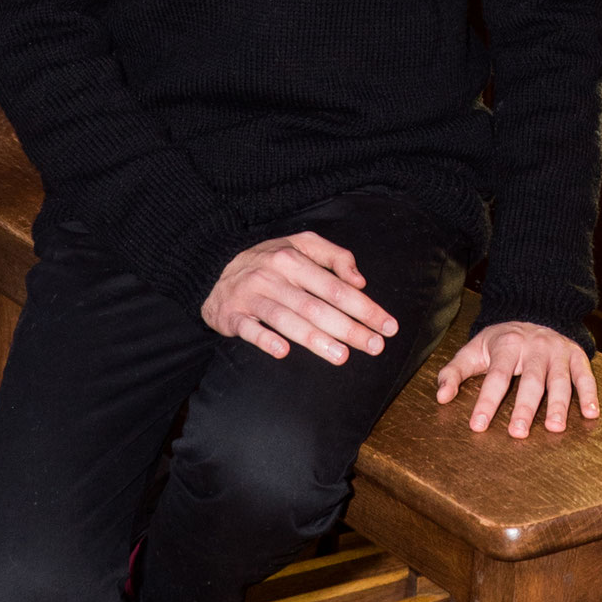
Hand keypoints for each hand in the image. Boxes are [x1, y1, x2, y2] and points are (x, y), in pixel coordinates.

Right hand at [201, 231, 397, 364]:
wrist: (213, 269)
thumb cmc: (268, 261)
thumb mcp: (301, 245)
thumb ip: (334, 256)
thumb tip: (360, 280)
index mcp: (294, 259)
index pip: (337, 287)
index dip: (365, 307)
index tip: (388, 326)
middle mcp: (274, 277)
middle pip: (317, 306)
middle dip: (349, 327)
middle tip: (375, 346)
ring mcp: (253, 296)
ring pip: (288, 319)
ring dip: (315, 338)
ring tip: (342, 356)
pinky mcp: (233, 315)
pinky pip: (250, 330)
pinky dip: (265, 339)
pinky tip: (283, 352)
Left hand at [435, 322, 599, 437]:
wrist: (534, 309)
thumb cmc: (501, 340)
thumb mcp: (474, 349)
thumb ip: (455, 372)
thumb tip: (441, 397)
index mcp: (507, 345)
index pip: (496, 377)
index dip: (487, 401)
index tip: (478, 425)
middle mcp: (534, 347)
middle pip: (531, 380)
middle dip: (524, 407)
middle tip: (518, 433)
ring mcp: (557, 351)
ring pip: (560, 379)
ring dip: (559, 404)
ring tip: (555, 428)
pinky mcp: (575, 354)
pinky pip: (585, 374)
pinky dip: (590, 393)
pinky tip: (591, 413)